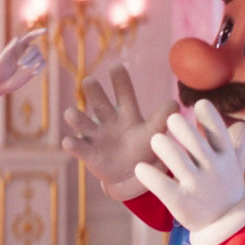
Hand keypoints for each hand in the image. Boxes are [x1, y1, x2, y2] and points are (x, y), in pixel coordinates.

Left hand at [0, 30, 46, 96]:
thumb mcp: (2, 58)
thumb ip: (10, 48)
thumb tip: (18, 38)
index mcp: (17, 46)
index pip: (30, 37)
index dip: (38, 33)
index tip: (45, 31)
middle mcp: (25, 52)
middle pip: (35, 48)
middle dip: (29, 55)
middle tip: (20, 64)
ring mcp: (30, 61)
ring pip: (40, 55)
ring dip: (33, 61)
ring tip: (23, 68)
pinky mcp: (33, 70)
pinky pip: (43, 64)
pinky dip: (40, 66)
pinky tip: (33, 72)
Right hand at [61, 64, 179, 201]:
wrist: (130, 177)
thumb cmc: (143, 149)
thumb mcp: (153, 134)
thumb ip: (161, 119)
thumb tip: (174, 104)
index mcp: (126, 112)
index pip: (122, 90)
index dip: (119, 78)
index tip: (115, 67)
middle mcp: (108, 119)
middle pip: (97, 98)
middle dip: (91, 88)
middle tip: (89, 82)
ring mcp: (95, 135)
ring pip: (79, 119)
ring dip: (75, 115)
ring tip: (72, 114)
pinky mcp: (86, 152)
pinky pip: (75, 145)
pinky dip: (71, 143)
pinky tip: (70, 142)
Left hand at [134, 100, 244, 244]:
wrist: (228, 228)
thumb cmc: (226, 191)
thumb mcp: (234, 167)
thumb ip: (235, 144)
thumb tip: (242, 123)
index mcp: (225, 159)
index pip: (219, 135)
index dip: (210, 118)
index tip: (200, 103)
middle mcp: (213, 170)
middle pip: (197, 146)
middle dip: (184, 130)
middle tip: (171, 118)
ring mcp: (197, 187)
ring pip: (180, 163)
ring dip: (166, 149)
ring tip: (155, 139)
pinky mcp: (181, 203)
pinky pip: (164, 187)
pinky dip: (151, 177)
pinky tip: (140, 168)